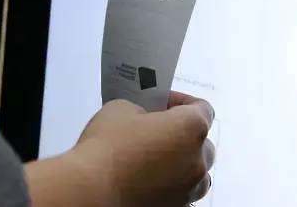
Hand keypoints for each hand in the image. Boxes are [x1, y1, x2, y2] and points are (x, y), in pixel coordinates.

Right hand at [74, 92, 215, 206]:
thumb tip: (144, 121)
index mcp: (191, 128)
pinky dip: (171, 186)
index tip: (164, 103)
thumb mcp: (121, 109)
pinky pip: (181, 193)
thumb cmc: (108, 147)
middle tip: (157, 131)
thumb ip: (142, 111)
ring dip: (182, 163)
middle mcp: (197, 160)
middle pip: (202, 143)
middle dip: (183, 135)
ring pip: (196, 173)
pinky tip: (148, 180)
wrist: (93, 190)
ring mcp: (188, 189)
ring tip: (155, 160)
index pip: (202, 109)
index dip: (182, 102)